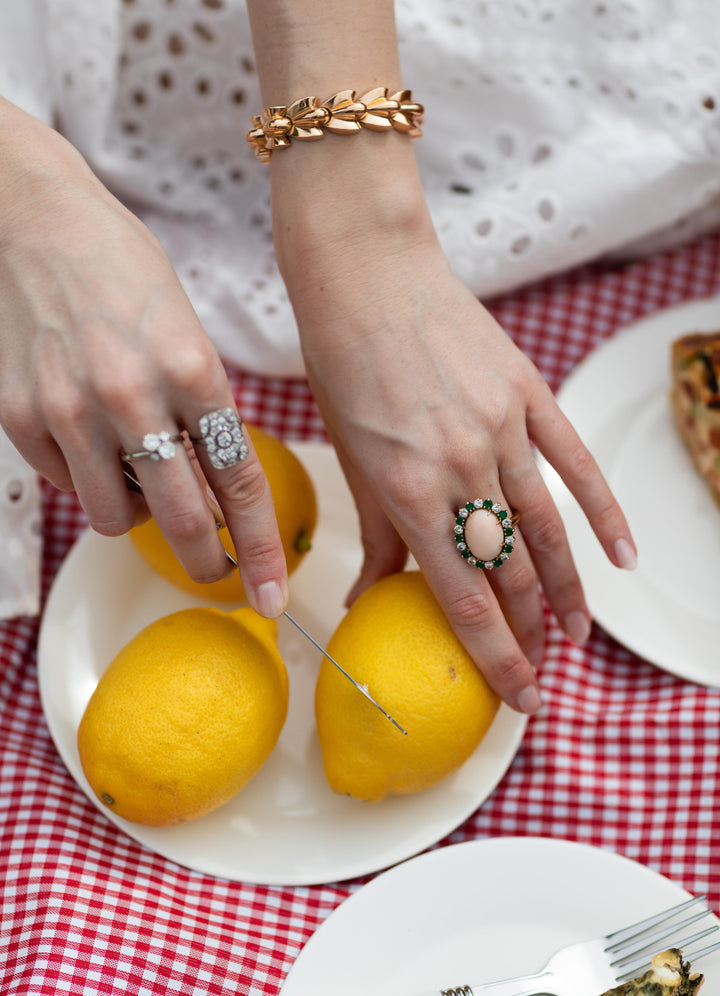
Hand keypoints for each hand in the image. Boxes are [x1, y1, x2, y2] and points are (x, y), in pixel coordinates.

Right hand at [0, 99, 286, 616]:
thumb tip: (212, 491)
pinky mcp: (20, 418)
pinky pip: (69, 488)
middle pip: (183, 521)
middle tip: (218, 573)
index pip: (239, 481)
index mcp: (191, 368)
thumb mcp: (187, 332)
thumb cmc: (123, 271)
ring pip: (116, 520)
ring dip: (139, 516)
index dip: (262, 548)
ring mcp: (70, 410)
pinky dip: (91, 482)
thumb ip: (204, 410)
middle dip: (208, 564)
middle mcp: (132, 396)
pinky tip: (94, 443)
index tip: (273, 593)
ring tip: (142, 477)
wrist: (31, 219)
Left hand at [271, 139, 635, 712]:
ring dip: (567, 591)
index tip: (518, 697)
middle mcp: (462, 468)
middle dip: (530, 634)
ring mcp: (502, 430)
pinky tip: (622, 556)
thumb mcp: (349, 459)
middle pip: (510, 573)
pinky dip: (602, 512)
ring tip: (578, 635)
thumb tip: (370, 601)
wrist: (368, 276)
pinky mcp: (527, 395)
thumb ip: (375, 537)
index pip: (463, 598)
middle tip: (541, 672)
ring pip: (547, 530)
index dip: (495, 656)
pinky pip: (575, 465)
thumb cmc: (343, 368)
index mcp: (409, 491)